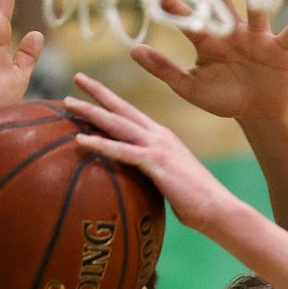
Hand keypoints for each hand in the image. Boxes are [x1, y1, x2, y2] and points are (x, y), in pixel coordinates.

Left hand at [65, 79, 232, 235]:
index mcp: (163, 138)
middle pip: (122, 109)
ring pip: (118, 124)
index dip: (112, 99)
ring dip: (92, 112)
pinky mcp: (157, 163)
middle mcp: (159, 136)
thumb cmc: (197, 204)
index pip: (132, 114)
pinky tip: (81, 140)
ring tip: (68, 103)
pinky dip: (101, 144)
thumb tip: (136, 185)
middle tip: (76, 78)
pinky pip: (123, 151)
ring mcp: (158, 147)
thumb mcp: (171, 183)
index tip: (92, 88)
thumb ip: (153, 175)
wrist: (219, 210)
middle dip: (98, 92)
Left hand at [129, 0, 287, 123]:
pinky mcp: (279, 49)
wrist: (257, 112)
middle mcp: (232, 32)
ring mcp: (257, 38)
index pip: (189, 20)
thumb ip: (164, 69)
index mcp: (209, 41)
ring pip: (256, 9)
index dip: (174, 5)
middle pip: (220, 1)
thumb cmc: (224, 98)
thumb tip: (134, 50)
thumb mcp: (190, 87)